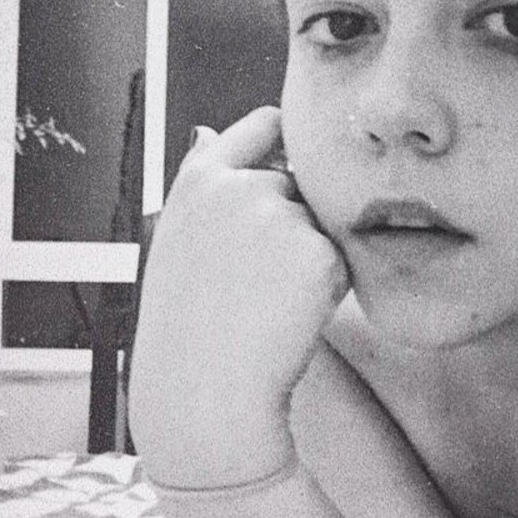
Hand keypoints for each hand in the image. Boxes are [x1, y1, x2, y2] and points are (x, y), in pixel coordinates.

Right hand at [129, 107, 349, 487]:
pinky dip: (325, 291)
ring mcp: (280, 216)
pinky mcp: (318, 251)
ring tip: (264, 305)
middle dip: (289, 224)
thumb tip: (209, 131)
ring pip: (318, 227)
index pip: (259, 128)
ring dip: (306, 260)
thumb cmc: (188, 326)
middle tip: (251, 286)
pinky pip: (340, 263)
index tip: (288, 154)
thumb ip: (203, 184)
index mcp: (199, 182)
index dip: (280, 137)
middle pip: (295, 188)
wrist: (203, 390)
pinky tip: (286, 317)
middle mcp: (240, 188)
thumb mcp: (178, 240)